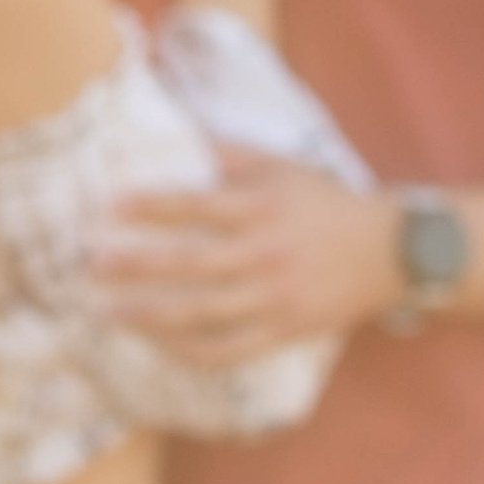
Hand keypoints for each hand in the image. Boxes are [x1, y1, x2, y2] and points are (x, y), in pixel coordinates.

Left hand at [90, 155, 402, 364]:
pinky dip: (189, 352)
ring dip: (151, 315)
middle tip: (93, 266)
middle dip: (137, 267)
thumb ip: (231, 154)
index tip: (112, 206)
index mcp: (263, 209)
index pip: (198, 205)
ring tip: (111, 313)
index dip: (153, 206)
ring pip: (203, 314)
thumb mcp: (284, 167)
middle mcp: (265, 255)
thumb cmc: (327, 203)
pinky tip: (158, 346)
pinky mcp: (283, 331)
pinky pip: (227, 351)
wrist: (389, 252)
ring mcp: (273, 298)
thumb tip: (180, 131)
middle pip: (190, 264)